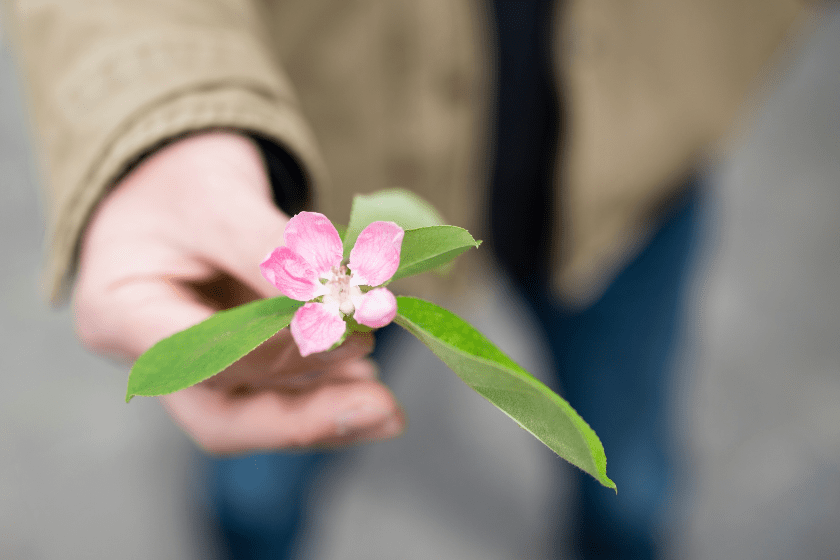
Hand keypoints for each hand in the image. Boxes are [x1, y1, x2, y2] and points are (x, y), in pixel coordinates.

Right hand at [73, 132, 404, 453]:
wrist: (170, 175)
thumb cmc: (182, 178)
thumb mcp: (221, 198)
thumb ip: (272, 252)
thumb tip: (341, 301)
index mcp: (121, 312)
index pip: (201, 360)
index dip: (279, 357)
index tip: (349, 335)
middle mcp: (153, 354)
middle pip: (224, 416)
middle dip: (307, 420)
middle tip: (384, 410)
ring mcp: (196, 364)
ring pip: (259, 410)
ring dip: (327, 407)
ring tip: (385, 401)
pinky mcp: (235, 360)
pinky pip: (279, 389)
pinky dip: (325, 387)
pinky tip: (367, 380)